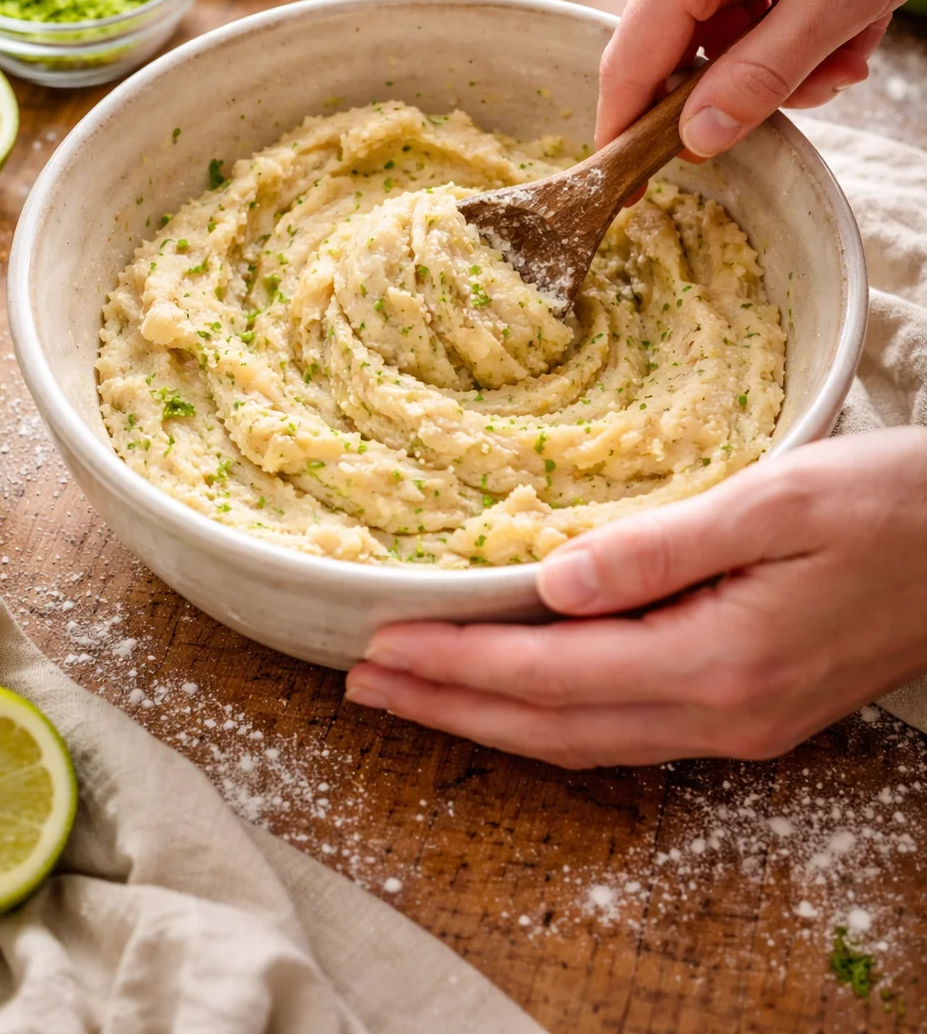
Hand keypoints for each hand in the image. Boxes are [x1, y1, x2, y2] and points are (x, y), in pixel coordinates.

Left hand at [345, 428, 926, 766]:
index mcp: (722, 658)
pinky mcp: (753, 712)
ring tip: (416, 693)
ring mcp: (741, 725)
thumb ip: (661, 546)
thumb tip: (552, 579)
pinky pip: (627, 731)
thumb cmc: (892, 503)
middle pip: (553, 726)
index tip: (383, 642)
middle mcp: (724, 713)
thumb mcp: (776, 499)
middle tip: (365, 684)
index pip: (552, 671)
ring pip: (586, 741)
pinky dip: (554, 719)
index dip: (460, 661)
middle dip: (451, 705)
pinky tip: (519, 697)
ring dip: (492, 719)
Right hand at [596, 0, 926, 157]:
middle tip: (831, 77)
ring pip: (721, 26)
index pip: (630, 65)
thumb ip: (762, 76)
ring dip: (785, 50)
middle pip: (680, 50)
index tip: (631, 194)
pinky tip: (847, 1)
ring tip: (856, 33)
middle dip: (751, 83)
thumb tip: (695, 139)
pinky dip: (791, 12)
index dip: (625, 136)